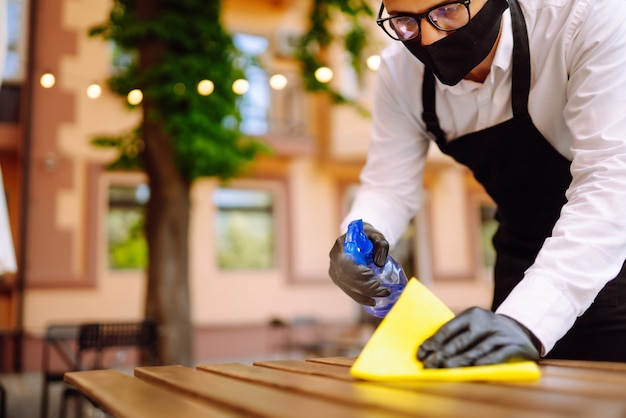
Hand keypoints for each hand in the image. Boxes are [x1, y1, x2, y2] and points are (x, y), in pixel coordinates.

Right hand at [328, 223, 390, 305]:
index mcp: (341, 247)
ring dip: (366, 294)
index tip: (373, 274)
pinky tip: (372, 301)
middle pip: (348, 279)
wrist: (359, 238)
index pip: (346, 264)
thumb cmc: (368, 236)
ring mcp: (335, 271)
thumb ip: (380, 245)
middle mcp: (334, 260)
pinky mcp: (339, 280)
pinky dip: (361, 298)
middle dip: (367, 287)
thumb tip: (379, 264)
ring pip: (349, 287)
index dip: (358, 273)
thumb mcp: (376, 235)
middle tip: (384, 290)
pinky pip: (349, 291)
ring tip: (383, 294)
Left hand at [417, 307, 540, 367]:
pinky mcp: (514, 346)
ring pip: (476, 349)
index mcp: (473, 314)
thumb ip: (456, 335)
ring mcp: (501, 334)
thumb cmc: (488, 332)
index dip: (434, 341)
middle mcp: (487, 322)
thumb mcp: (474, 326)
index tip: (421, 352)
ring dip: (460, 360)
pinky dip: (485, 362)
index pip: (449, 328)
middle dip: (443, 353)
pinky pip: (497, 355)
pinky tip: (474, 368)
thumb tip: (429, 350)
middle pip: (461, 340)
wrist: (523, 331)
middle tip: (429, 364)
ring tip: (445, 368)